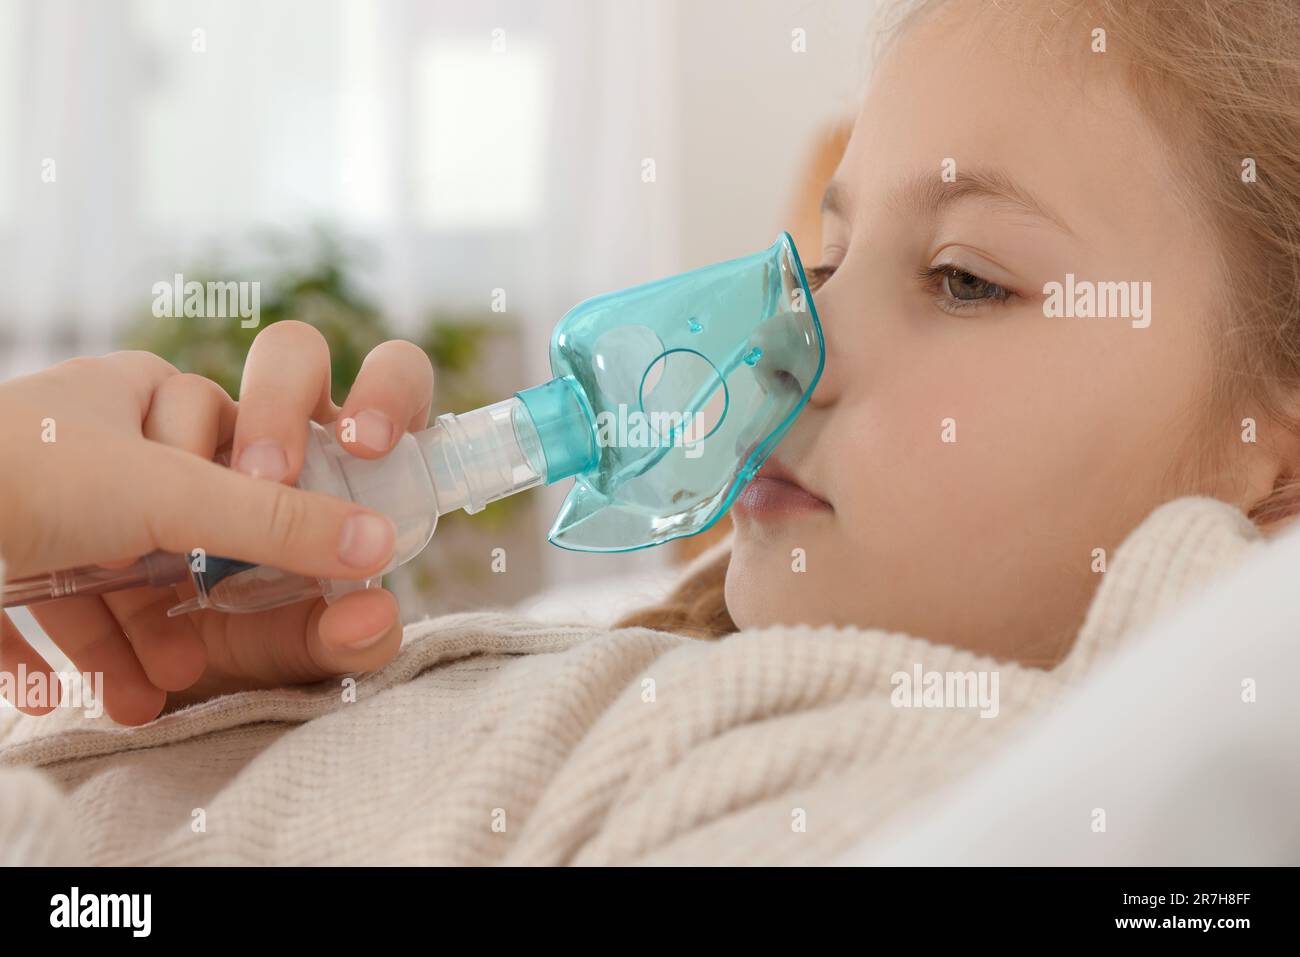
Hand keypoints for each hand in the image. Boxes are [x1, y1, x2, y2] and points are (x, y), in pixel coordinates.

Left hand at [0, 323, 433, 723]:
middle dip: (195, 586)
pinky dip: (65, 647)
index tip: (292, 539)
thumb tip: (381, 543)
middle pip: (181, 518)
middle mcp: (93, 436)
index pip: (238, 430)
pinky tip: (70, 691)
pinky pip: (47, 600)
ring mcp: (41, 495)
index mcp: (140, 393)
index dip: (274, 486)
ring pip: (116, 572)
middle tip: (207, 625)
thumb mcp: (166, 496)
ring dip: (135, 635)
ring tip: (153, 688)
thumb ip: (277, 522)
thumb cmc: (21, 472)